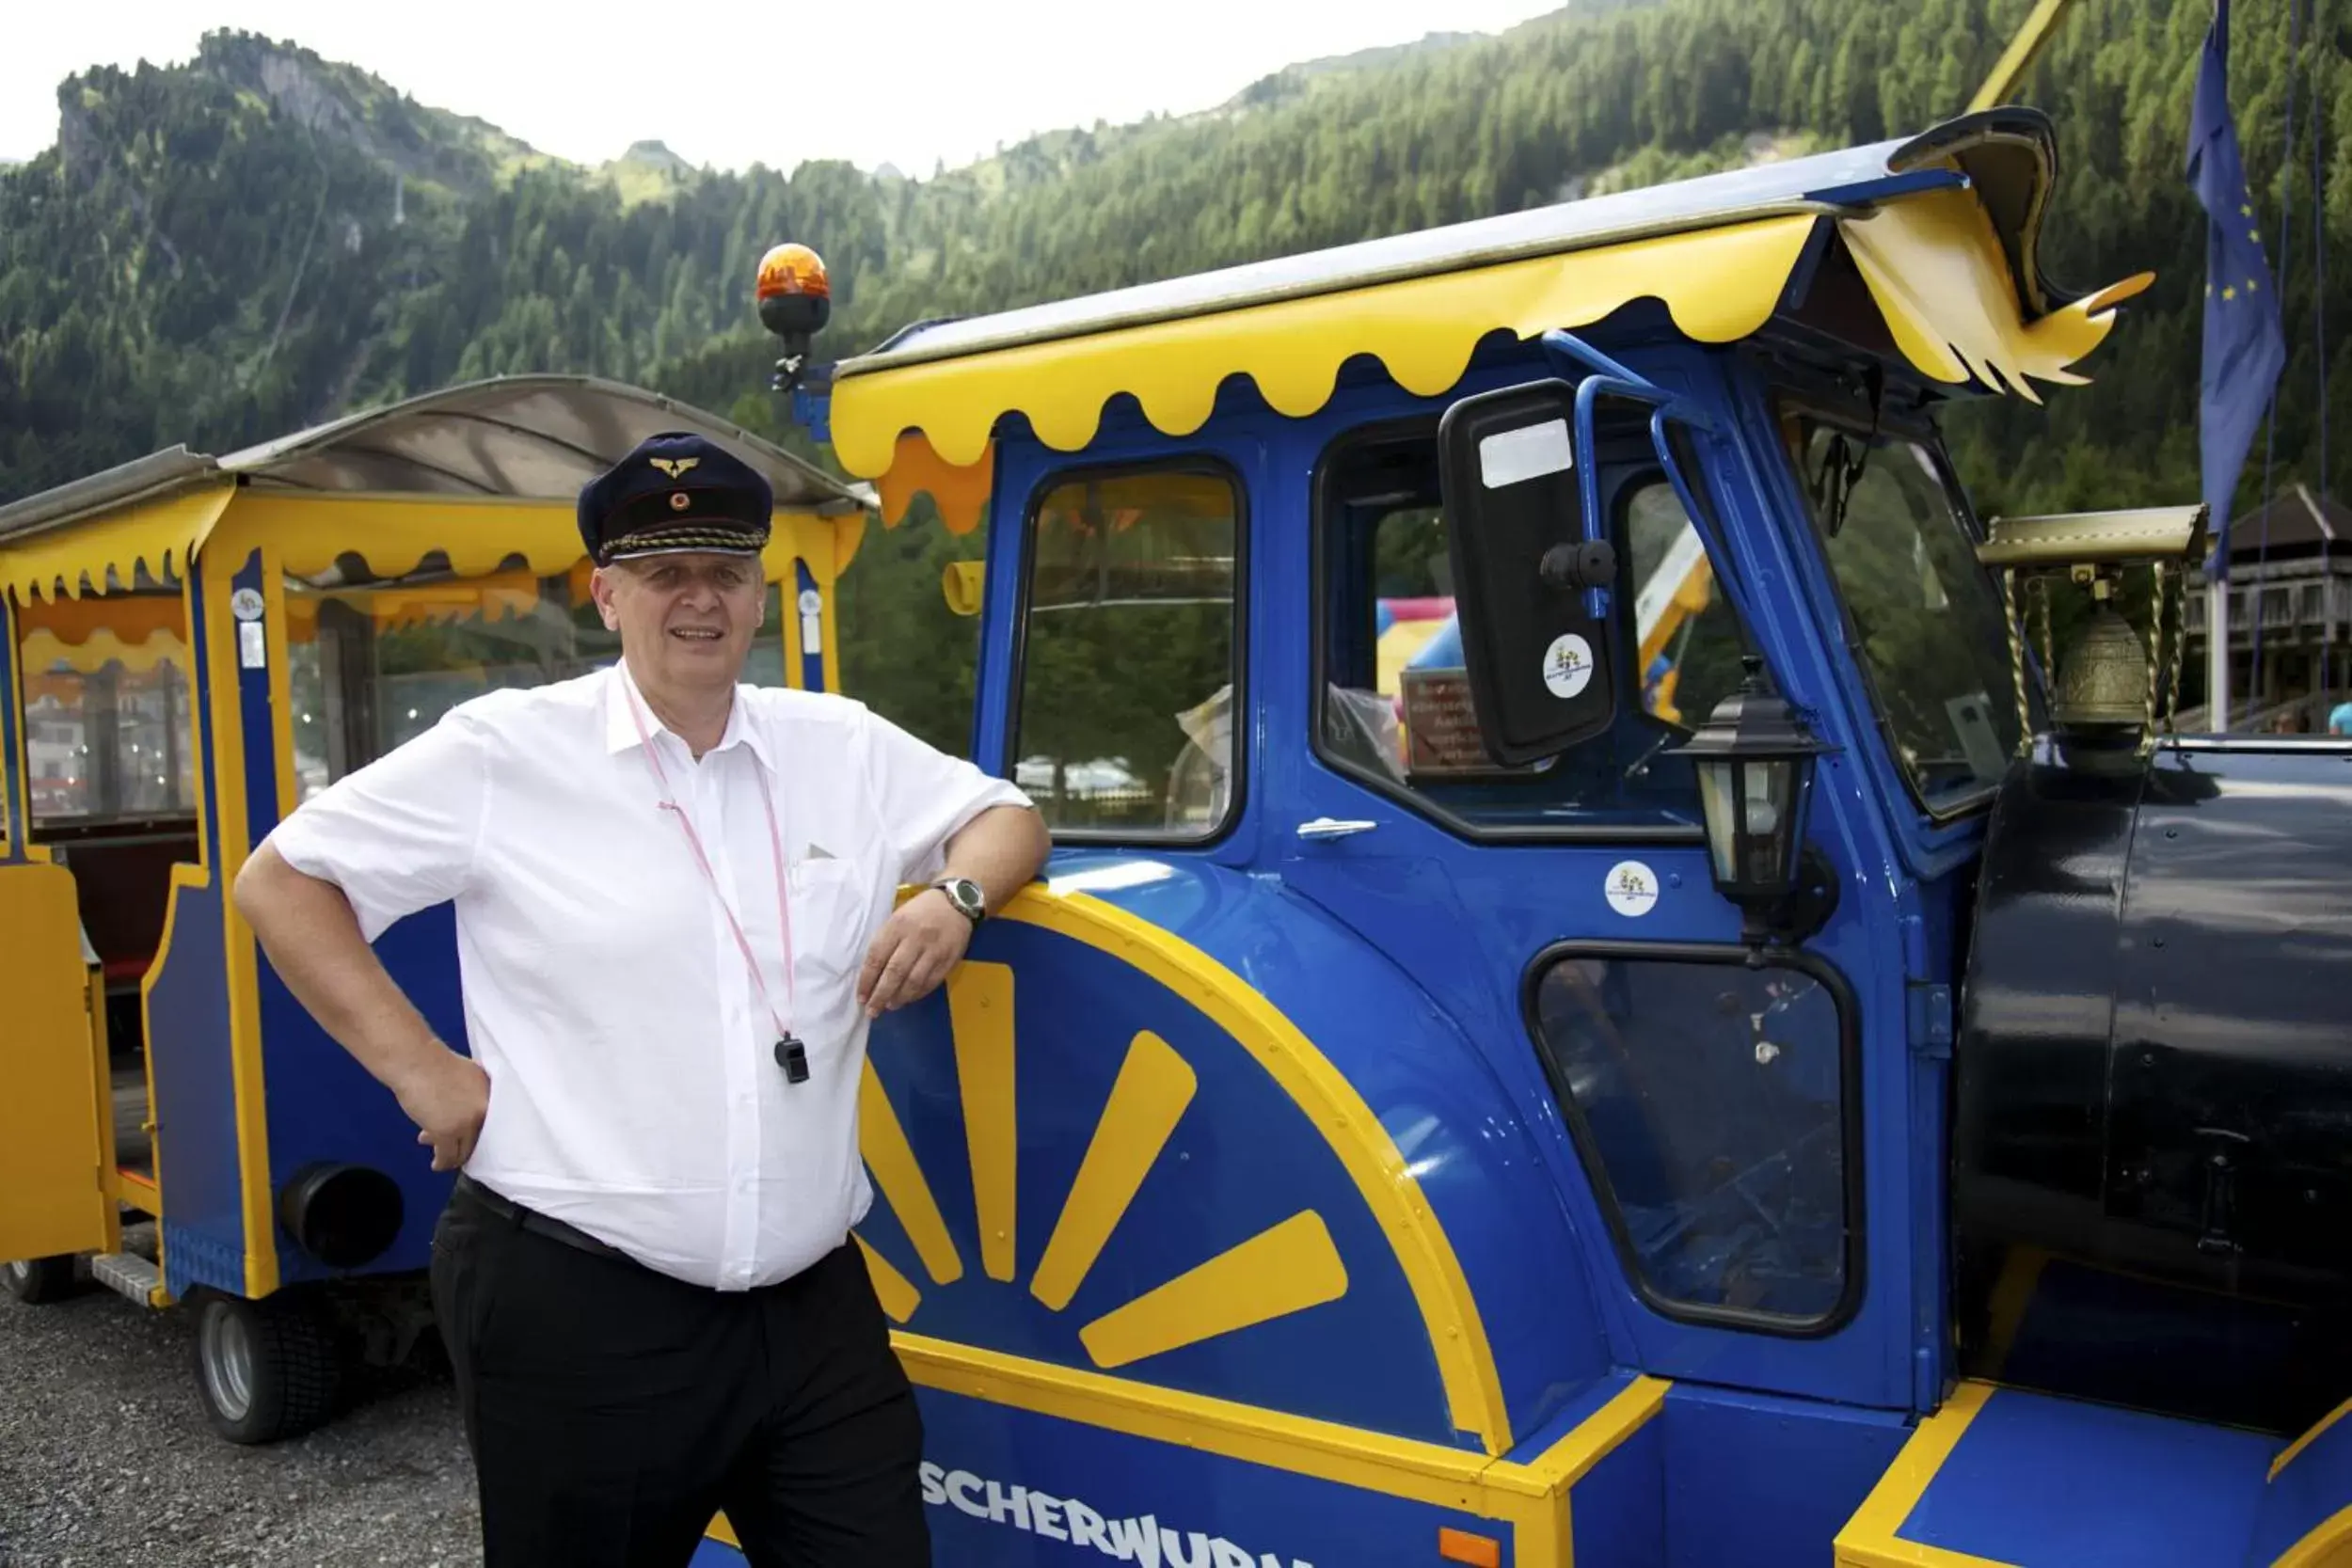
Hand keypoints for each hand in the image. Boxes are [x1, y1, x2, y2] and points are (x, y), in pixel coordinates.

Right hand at [393, 1047, 490, 1172]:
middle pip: (481, 1139)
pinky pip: (448, 1155)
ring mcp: (467, 1122)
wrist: (415, 1061)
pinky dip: (442, 1162)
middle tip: (457, 1150)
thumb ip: (474, 1096)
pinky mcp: (447, 1132)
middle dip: (466, 1146)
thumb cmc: (434, 1063)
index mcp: (492, 1094)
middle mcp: (484, 1109)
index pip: (494, 1124)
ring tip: (443, 1158)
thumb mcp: (467, 1077)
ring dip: (453, 1156)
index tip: (473, 1142)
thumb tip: (468, 1114)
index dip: (483, 1135)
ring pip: (464, 1150)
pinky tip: (437, 1165)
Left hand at [858, 890, 973, 1017]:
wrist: (957, 903)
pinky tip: (908, 998)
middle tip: (872, 1011)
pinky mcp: (948, 960)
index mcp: (897, 926)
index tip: (861, 997)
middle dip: (880, 995)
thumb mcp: (897, 918)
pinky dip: (917, 994)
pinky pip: (930, 982)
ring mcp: (934, 951)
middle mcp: (915, 939)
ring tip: (890, 1006)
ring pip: (913, 981)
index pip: (876, 958)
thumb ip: (886, 941)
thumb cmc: (920, 911)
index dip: (867, 980)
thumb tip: (872, 973)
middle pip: (894, 973)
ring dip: (899, 998)